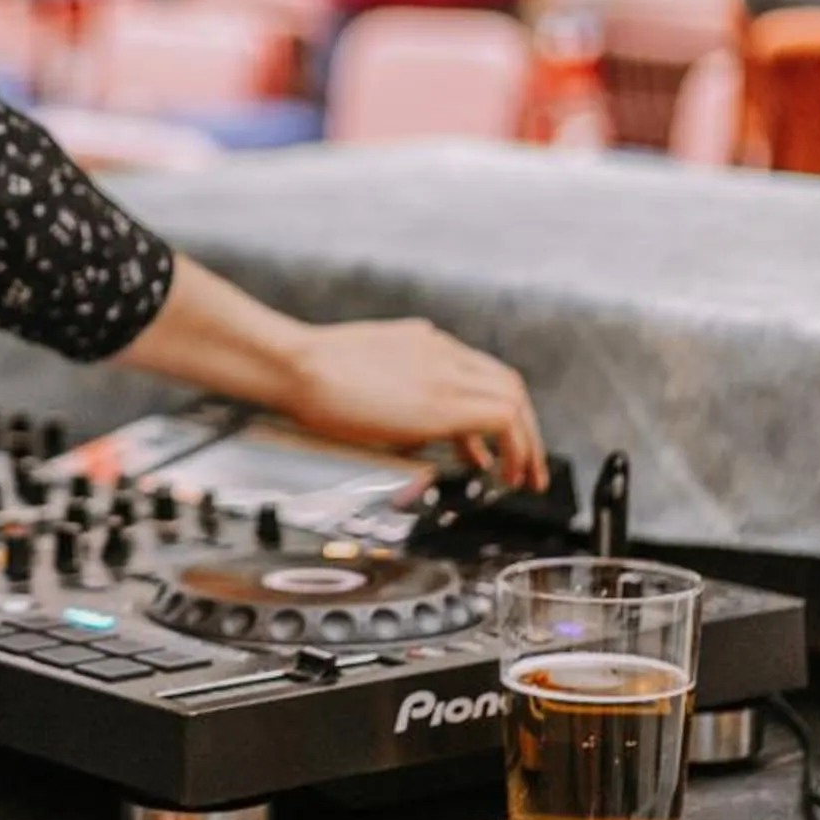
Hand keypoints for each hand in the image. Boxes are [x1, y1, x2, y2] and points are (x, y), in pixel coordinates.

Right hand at [114, 256, 546, 489]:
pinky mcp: (441, 400)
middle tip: (525, 465)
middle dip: (524, 428)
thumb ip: (395, 398)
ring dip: (524, 441)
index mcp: (422, 343)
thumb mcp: (365, 379)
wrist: (294, 365)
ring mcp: (444, 372)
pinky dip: (513, 446)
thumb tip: (412, 436)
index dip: (498, 410)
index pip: (481, 373)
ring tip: (520, 476)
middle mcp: (441, 351)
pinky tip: (502, 473)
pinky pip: (500, 418)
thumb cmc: (310, 377)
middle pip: (508, 383)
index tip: (496, 444)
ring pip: (513, 398)